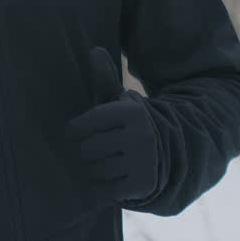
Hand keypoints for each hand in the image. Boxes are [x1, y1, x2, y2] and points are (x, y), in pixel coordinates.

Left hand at [65, 47, 158, 202]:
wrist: (165, 154)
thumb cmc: (127, 126)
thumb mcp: (117, 102)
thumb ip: (104, 78)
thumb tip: (94, 50)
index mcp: (130, 111)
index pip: (79, 127)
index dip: (74, 132)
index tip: (77, 133)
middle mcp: (140, 134)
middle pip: (86, 149)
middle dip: (85, 152)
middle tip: (97, 149)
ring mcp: (143, 161)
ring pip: (94, 170)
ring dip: (93, 170)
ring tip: (106, 162)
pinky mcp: (143, 185)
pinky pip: (104, 190)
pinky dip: (102, 187)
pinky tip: (113, 178)